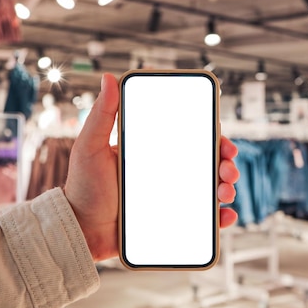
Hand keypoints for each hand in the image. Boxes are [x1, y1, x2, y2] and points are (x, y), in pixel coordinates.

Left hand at [64, 73, 239, 261]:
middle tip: (227, 168)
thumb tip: (108, 77)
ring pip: (211, 188)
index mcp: (155, 151)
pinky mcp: (174, 221)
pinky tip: (225, 216)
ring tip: (226, 192)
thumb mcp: (90, 146)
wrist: (80, 230)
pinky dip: (220, 217)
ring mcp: (173, 196)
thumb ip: (102, 114)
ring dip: (227, 187)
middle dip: (226, 162)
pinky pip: (204, 219)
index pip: (191, 137)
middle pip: (208, 162)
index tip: (221, 138)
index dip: (213, 135)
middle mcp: (168, 171)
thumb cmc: (82, 187)